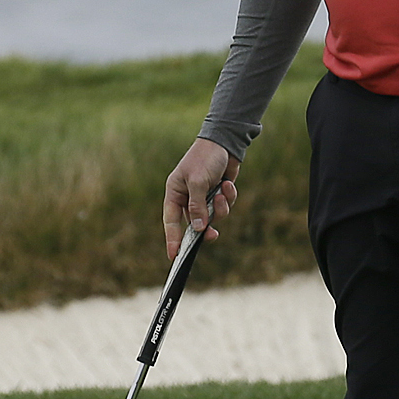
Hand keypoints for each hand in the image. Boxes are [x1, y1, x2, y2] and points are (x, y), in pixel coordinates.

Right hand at [163, 138, 239, 256]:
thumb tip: (197, 228)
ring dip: (220, 208)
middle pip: (194, 223)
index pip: (171, 221)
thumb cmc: (205, 158)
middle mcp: (187, 196)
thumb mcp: (198, 182)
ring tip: (221, 192)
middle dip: (206, 227)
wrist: (225, 142)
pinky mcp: (218, 194)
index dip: (172, 239)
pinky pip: (224, 206)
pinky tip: (228, 183)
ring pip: (213, 216)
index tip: (174, 256)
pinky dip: (228, 197)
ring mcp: (204, 196)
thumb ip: (197, 206)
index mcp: (175, 192)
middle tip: (213, 235)